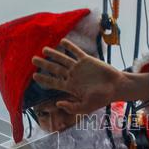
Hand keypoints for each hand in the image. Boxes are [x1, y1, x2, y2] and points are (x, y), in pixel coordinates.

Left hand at [32, 39, 148, 114]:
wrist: (116, 87)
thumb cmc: (102, 99)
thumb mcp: (86, 107)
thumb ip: (72, 107)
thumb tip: (58, 103)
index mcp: (70, 87)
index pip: (53, 82)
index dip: (43, 79)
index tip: (33, 76)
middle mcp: (72, 76)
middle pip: (54, 69)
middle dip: (44, 64)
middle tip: (33, 59)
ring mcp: (78, 67)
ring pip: (63, 59)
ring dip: (54, 54)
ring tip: (44, 49)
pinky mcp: (87, 60)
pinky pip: (76, 51)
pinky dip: (69, 46)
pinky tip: (62, 41)